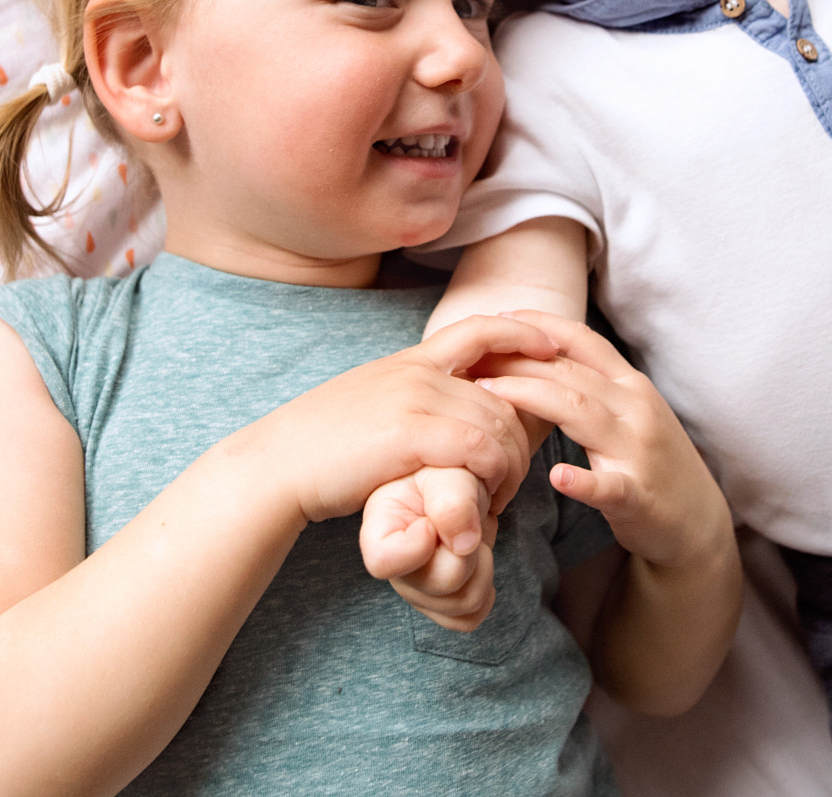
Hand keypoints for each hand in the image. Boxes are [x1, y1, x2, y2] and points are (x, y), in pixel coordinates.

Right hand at [242, 314, 555, 527]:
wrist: (279, 463)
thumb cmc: (321, 445)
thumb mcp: (370, 403)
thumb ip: (409, 398)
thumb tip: (436, 409)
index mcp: (410, 359)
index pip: (479, 329)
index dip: (522, 335)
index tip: (552, 350)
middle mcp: (417, 371)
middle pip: (504, 389)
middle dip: (525, 432)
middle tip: (514, 477)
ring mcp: (415, 399)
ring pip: (499, 422)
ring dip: (512, 464)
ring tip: (500, 498)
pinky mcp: (411, 435)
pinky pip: (481, 448)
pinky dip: (495, 476)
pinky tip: (486, 502)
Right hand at [362, 466, 500, 630]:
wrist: (462, 481)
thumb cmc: (447, 471)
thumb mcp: (449, 473)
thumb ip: (453, 503)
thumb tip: (464, 546)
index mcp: (380, 529)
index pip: (383, 562)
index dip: (417, 546)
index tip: (432, 523)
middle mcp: (395, 566)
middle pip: (439, 585)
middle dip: (468, 550)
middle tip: (469, 521)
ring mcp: (417, 589)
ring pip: (462, 604)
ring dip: (482, 566)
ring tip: (473, 535)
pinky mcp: (441, 604)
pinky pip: (470, 618)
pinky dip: (486, 589)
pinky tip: (477, 558)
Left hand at [473, 311, 731, 570]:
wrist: (697, 522)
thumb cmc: (650, 463)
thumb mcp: (628, 413)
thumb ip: (591, 387)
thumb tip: (535, 360)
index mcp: (631, 386)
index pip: (584, 341)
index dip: (541, 325)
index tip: (501, 315)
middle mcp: (636, 409)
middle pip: (571, 373)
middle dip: (519, 359)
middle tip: (473, 356)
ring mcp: (638, 452)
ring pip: (582, 413)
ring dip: (533, 398)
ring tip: (489, 393)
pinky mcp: (638, 497)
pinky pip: (608, 487)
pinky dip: (582, 482)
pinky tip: (556, 477)